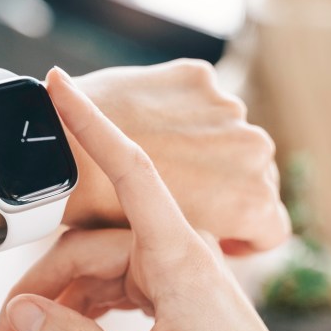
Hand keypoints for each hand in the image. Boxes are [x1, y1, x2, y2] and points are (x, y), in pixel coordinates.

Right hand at [0, 68, 319, 330]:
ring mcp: (172, 271)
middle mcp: (176, 253)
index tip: (57, 85)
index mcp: (180, 260)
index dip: (91, 125)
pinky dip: (81, 326)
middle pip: (84, 250)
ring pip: (91, 275)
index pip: (132, 172)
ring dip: (57, 321)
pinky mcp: (169, 290)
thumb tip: (22, 312)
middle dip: (37, 296)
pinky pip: (110, 293)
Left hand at [66, 59, 289, 254]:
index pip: (271, 227)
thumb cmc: (106, 218)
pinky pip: (201, 102)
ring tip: (160, 164)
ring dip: (207, 149)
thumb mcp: (166, 254)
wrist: (60, 153)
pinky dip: (183, 113)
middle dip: (225, 190)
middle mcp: (253, 152)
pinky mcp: (197, 77)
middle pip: (254, 178)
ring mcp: (226, 110)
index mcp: (252, 203)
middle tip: (178, 200)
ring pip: (228, 137)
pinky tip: (148, 131)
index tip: (214, 238)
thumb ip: (205, 244)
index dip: (243, 238)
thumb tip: (213, 246)